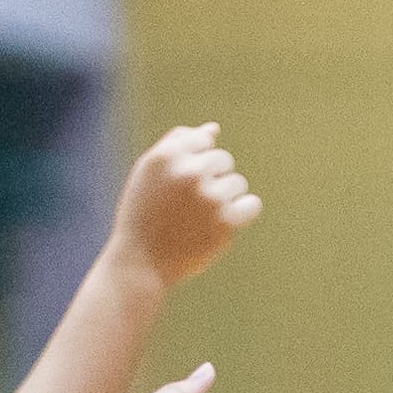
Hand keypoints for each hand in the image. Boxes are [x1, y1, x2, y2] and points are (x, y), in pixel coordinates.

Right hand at [105, 122, 261, 291]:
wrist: (140, 263)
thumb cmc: (144, 214)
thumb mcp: (150, 172)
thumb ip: (178, 144)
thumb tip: (214, 129)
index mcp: (166, 156)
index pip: (204, 140)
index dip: (194, 162)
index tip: (179, 185)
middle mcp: (188, 172)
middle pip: (224, 160)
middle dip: (212, 179)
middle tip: (188, 205)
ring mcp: (209, 197)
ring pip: (238, 183)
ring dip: (225, 198)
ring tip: (199, 218)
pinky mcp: (225, 222)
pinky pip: (252, 204)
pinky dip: (242, 213)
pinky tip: (220, 224)